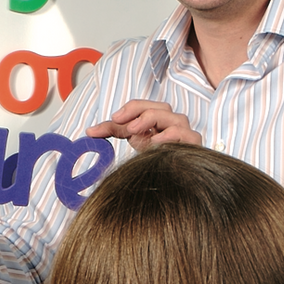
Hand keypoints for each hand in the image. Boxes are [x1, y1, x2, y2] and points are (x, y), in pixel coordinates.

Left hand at [86, 100, 201, 150]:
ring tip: (135, 132)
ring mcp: (186, 132)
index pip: (143, 106)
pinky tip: (155, 144)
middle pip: (160, 107)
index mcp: (158, 117)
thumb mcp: (132, 137)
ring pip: (175, 118)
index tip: (115, 118)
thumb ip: (113, 130)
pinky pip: (186, 135)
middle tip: (125, 125)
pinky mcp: (194, 144)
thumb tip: (89, 131)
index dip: (130, 109)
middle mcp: (173, 121)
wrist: (174, 177)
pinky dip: (170, 137)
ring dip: (153, 122)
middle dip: (140, 113)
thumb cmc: (155, 154)